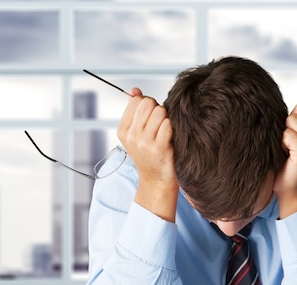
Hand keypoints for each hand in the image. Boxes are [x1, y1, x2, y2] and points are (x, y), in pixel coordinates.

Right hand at [117, 87, 177, 221]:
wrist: (156, 182)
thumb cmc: (149, 156)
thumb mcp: (136, 134)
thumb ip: (135, 111)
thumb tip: (134, 90)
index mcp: (123, 130)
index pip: (136, 101)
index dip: (148, 104)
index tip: (151, 116)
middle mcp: (132, 136)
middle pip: (148, 103)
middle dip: (158, 108)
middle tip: (161, 122)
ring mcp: (145, 143)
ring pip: (159, 112)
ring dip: (167, 118)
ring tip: (166, 131)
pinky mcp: (159, 148)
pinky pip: (168, 125)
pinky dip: (172, 128)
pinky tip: (171, 138)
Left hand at [274, 96, 296, 218]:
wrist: (291, 187)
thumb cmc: (292, 159)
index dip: (293, 120)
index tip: (296, 137)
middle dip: (288, 126)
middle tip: (291, 144)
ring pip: (291, 121)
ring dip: (284, 136)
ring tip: (289, 150)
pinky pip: (287, 135)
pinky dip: (282, 145)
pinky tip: (287, 156)